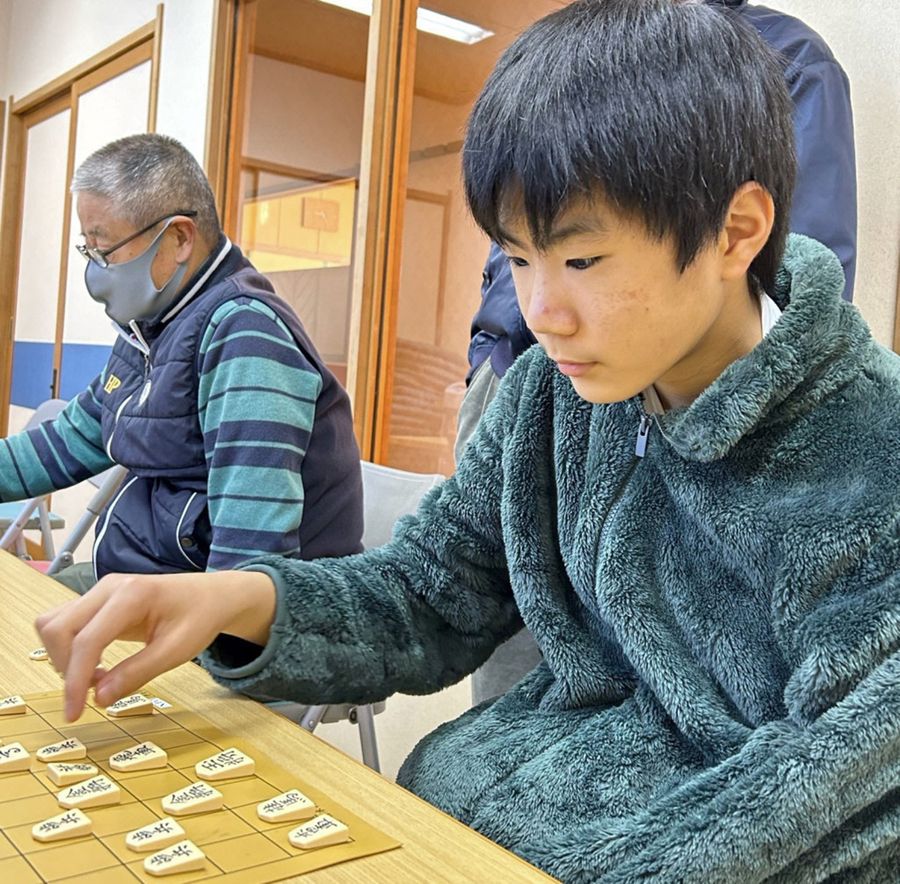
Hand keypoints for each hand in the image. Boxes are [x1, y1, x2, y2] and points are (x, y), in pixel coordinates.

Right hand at [35, 570, 276, 720]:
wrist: (212, 595)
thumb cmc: (200, 617)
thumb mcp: (177, 650)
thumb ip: (138, 673)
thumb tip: (99, 699)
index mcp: (132, 595)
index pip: (87, 640)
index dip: (75, 680)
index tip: (74, 714)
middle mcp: (109, 587)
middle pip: (58, 628)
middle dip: (65, 667)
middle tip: (93, 692)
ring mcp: (101, 591)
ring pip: (54, 624)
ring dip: (64, 657)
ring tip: (99, 677)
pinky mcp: (98, 600)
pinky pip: (66, 623)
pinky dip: (70, 649)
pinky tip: (97, 665)